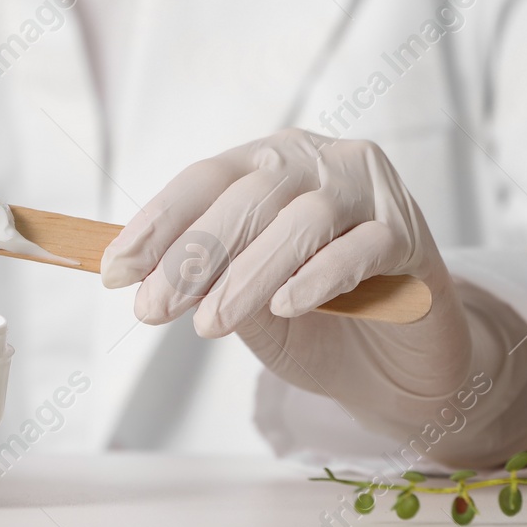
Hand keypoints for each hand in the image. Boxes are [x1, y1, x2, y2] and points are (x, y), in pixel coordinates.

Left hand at [100, 130, 472, 425]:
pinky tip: (284, 306)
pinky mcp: (411, 235)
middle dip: (192, 255)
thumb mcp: (248, 301)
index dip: (158, 223)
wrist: (401, 363)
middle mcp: (320, 162)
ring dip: (247, 274)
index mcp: (272, 162)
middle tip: (152, 309)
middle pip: (248, 196)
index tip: (115, 270)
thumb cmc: (318, 321)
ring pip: (300, 221)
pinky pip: (361, 248)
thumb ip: (210, 279)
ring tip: (209, 324)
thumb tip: (139, 275)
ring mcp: (370, 193)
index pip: (205, 179)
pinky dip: (318, 276)